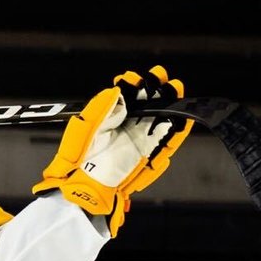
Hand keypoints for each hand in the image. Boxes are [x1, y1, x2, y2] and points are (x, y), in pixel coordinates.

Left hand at [32, 66, 191, 235]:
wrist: (85, 185)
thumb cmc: (78, 160)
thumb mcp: (84, 129)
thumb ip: (99, 108)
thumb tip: (115, 90)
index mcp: (112, 118)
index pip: (127, 96)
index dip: (132, 84)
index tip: (132, 78)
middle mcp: (128, 126)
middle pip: (147, 103)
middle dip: (155, 87)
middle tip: (159, 75)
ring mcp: (141, 139)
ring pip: (160, 117)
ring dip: (169, 102)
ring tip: (174, 86)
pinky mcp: (150, 154)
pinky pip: (169, 139)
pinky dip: (177, 128)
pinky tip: (182, 114)